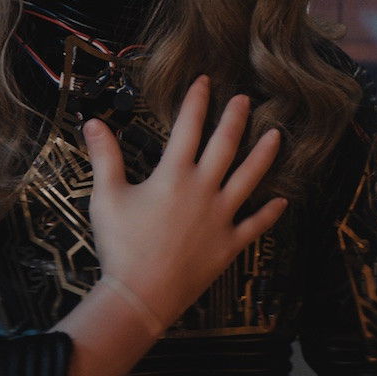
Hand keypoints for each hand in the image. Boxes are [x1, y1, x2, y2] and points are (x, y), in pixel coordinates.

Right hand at [83, 74, 286, 327]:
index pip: (188, 128)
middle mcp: (203, 190)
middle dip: (235, 118)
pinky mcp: (229, 244)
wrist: (142, 294)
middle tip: (244, 98)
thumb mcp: (106, 196)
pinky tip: (283, 202)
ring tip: (277, 135)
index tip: (204, 81)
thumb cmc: (121, 245)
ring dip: (264, 155)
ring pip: (249, 179)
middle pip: (225, 146)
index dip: (196, 102)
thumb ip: (104, 156)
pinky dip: (270, 213)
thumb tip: (94, 122)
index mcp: (174, 175)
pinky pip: (255, 225)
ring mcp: (221, 217)